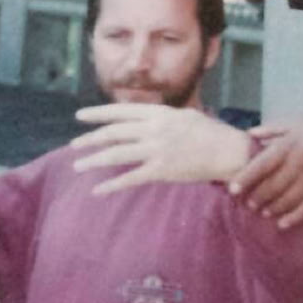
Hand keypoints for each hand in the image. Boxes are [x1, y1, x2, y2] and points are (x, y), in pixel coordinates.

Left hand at [72, 103, 250, 193]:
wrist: (229, 151)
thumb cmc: (210, 133)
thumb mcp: (183, 116)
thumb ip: (161, 117)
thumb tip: (141, 119)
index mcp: (160, 113)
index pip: (121, 111)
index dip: (98, 114)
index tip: (79, 117)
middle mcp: (155, 130)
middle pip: (114, 133)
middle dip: (90, 139)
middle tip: (74, 146)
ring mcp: (157, 150)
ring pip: (117, 155)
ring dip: (94, 160)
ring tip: (78, 166)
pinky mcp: (162, 171)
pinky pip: (131, 178)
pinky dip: (112, 185)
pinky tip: (98, 190)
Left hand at [228, 114, 302, 228]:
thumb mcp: (297, 123)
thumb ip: (272, 130)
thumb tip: (250, 134)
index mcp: (289, 146)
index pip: (262, 165)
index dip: (245, 178)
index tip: (232, 189)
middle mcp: (299, 164)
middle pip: (272, 186)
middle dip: (257, 197)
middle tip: (249, 204)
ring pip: (286, 200)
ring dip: (272, 208)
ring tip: (264, 211)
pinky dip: (293, 218)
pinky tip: (282, 224)